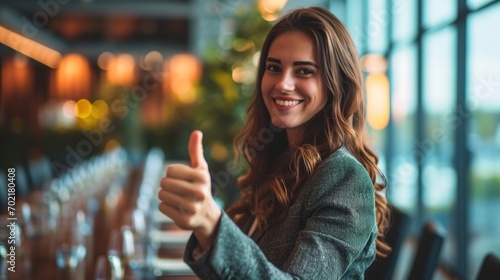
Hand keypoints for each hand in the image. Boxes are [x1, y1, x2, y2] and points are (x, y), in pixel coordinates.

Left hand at [158, 130, 221, 249]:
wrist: (207, 216)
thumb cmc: (200, 187)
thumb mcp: (200, 169)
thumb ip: (196, 151)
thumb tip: (197, 132)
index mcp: (202, 177)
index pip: (170, 170)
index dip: (171, 174)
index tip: (180, 179)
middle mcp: (200, 192)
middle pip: (164, 183)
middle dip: (166, 185)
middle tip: (176, 190)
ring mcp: (193, 208)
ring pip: (162, 195)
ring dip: (165, 196)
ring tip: (176, 198)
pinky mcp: (185, 220)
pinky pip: (162, 207)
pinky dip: (165, 207)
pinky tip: (176, 208)